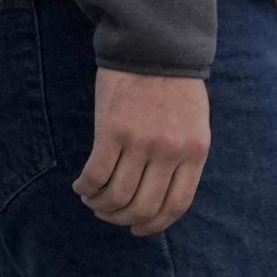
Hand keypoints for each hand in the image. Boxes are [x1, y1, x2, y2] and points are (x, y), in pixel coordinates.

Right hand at [76, 68, 208, 234]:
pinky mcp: (112, 131)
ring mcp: (141, 142)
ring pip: (116, 196)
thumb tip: (161, 196)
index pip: (176, 205)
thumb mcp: (195, 124)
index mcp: (194, 153)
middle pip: (143, 207)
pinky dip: (86, 188)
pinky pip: (96, 175)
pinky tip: (81, 186)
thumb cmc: (175, 86)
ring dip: (100, 205)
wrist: (155, 46)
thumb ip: (182, 158)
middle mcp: (169, 152)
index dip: (154, 225)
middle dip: (122, 219)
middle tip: (108, 214)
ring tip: (92, 199)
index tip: (139, 229)